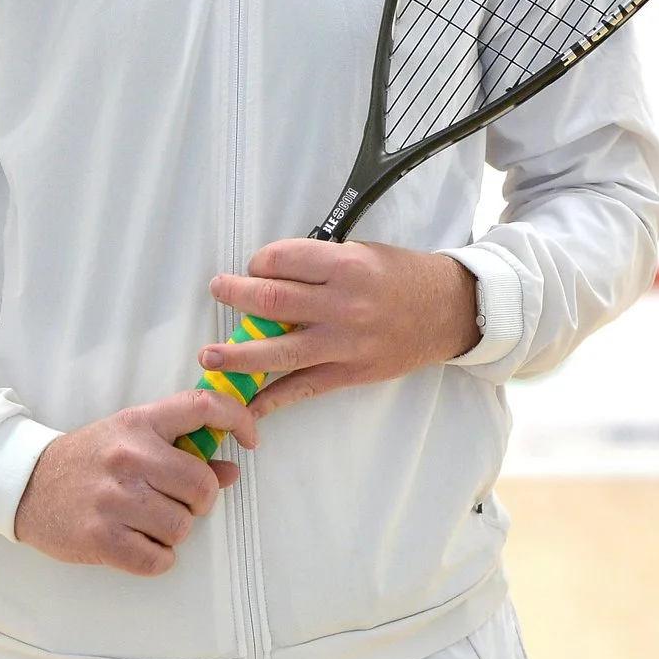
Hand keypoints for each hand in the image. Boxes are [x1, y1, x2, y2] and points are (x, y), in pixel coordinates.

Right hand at [13, 389, 259, 575]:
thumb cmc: (89, 460)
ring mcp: (114, 499)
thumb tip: (231, 470)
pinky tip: (137, 544)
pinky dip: (156, 558)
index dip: (239, 419)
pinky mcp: (100, 538)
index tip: (250, 440)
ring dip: (174, 531)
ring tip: (148, 522)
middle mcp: (129, 457)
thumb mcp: (131, 439)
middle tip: (177, 500)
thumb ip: (181, 449)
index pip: (203, 406)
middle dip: (198, 501)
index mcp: (139, 423)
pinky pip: (158, 560)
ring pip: (182, 527)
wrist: (26, 484)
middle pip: (201, 486)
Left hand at [202, 240, 478, 419]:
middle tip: (218, 291)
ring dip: (238, 355)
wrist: (448, 311)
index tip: (252, 267)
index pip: (282, 259)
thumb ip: (321, 264)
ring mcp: (345, 343)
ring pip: (280, 351)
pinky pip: (303, 388)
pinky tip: (249, 406)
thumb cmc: (403, 276)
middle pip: (273, 301)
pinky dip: (272, 399)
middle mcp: (342, 305)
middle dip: (236, 296)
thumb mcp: (364, 252)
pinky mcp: (350, 373)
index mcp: (345, 265)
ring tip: (209, 358)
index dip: (259, 262)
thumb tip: (273, 274)